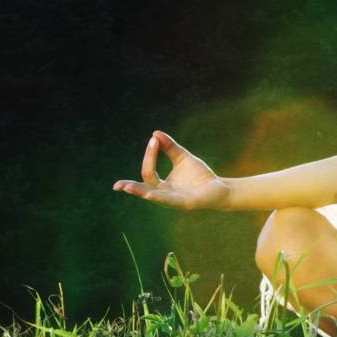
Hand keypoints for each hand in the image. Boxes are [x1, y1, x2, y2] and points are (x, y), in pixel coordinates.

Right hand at [112, 130, 228, 210]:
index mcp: (162, 185)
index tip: (153, 140)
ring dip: (140, 192)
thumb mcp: (182, 158)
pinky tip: (150, 195)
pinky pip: (170, 201)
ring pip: (154, 196)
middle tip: (117, 185)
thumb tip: (155, 133)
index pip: (149, 173)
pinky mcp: (185, 203)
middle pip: (145, 188)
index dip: (149, 156)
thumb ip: (169, 147)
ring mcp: (174, 200)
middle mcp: (165, 194)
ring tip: (127, 188)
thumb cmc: (199, 175)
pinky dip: (160, 198)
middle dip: (131, 187)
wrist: (219, 187)